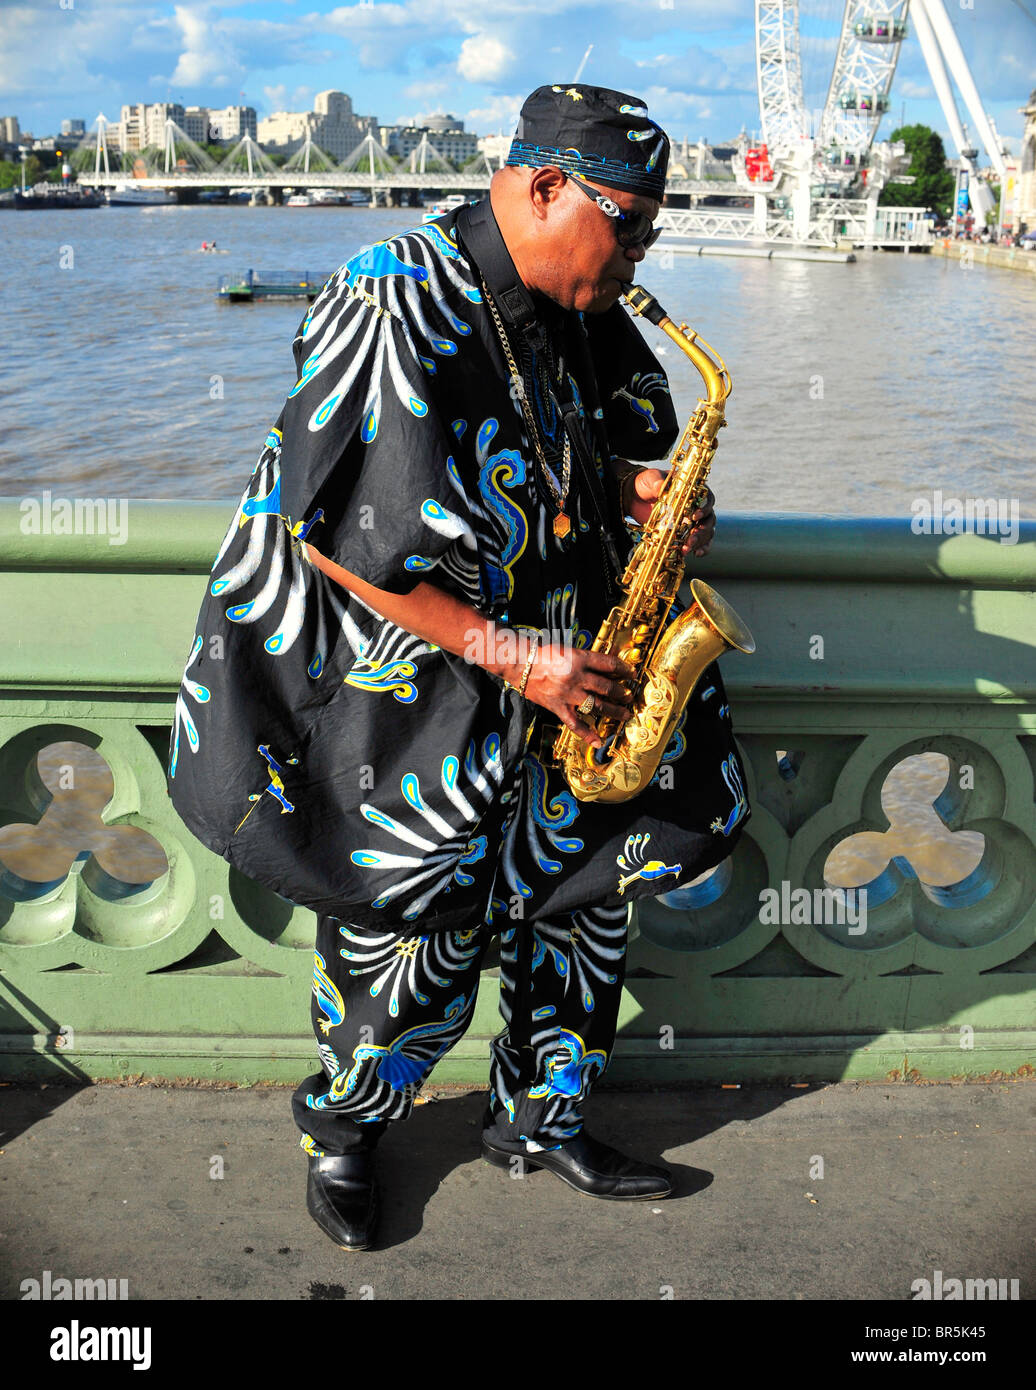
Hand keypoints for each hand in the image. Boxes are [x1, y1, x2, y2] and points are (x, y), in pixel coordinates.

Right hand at [513, 644, 635, 749]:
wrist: (519, 664)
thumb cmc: (542, 654)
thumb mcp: (568, 649)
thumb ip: (585, 659)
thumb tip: (605, 666)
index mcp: (579, 659)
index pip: (609, 664)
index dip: (623, 669)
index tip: (631, 674)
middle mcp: (576, 677)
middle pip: (607, 687)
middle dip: (621, 693)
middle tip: (629, 696)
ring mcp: (568, 694)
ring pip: (597, 706)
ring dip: (614, 711)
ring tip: (624, 714)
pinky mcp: (558, 707)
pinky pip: (575, 723)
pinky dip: (587, 734)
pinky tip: (598, 741)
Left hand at [626, 470, 716, 558]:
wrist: (635, 498)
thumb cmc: (646, 484)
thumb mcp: (650, 479)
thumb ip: (656, 481)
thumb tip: (660, 486)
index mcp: (693, 490)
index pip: (707, 498)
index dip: (704, 508)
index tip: (694, 516)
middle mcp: (697, 505)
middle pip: (708, 519)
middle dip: (701, 531)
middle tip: (691, 539)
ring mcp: (692, 520)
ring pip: (706, 532)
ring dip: (699, 542)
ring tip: (687, 549)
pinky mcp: (686, 532)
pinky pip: (700, 541)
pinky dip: (701, 548)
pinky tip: (695, 554)